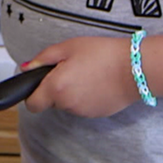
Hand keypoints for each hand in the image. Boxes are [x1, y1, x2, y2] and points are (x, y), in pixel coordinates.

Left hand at [22, 36, 139, 117]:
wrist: (135, 67)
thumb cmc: (102, 54)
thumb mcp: (66, 47)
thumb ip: (42, 59)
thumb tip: (27, 68)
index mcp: (56, 87)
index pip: (32, 104)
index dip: (32, 94)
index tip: (37, 85)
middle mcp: (68, 104)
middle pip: (51, 102)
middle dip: (54, 88)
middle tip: (69, 68)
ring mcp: (83, 112)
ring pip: (67, 104)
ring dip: (70, 92)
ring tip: (86, 72)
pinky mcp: (97, 114)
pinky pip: (83, 107)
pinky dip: (85, 97)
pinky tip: (96, 82)